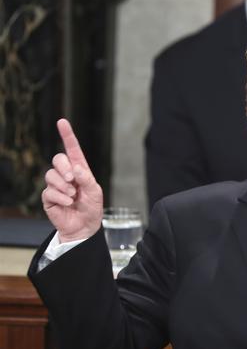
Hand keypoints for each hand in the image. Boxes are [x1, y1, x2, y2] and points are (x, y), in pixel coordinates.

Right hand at [42, 119, 102, 242]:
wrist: (84, 226)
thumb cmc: (91, 208)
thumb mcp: (95, 192)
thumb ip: (87, 179)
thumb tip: (76, 168)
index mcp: (80, 169)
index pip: (72, 149)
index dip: (67, 135)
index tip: (62, 122)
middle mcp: (66, 174)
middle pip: (57, 159)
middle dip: (64, 168)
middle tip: (73, 180)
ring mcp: (56, 185)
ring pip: (51, 175)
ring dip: (63, 186)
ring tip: (73, 196)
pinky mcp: (48, 197)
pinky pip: (49, 191)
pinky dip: (60, 197)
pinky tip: (68, 203)